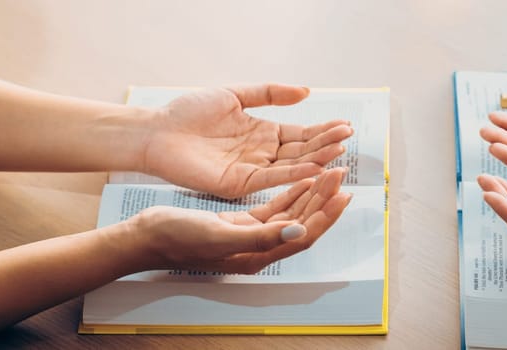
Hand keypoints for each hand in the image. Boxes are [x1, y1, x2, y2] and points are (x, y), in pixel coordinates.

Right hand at [124, 167, 351, 273]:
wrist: (148, 236)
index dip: (326, 215)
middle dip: (324, 198)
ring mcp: (253, 234)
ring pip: (292, 211)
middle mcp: (261, 247)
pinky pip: (276, 206)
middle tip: (342, 173)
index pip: (303, 234)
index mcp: (259, 255)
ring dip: (312, 193)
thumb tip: (298, 231)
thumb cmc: (178, 239)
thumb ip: (261, 236)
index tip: (343, 193)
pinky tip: (304, 178)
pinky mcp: (243, 222)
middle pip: (303, 221)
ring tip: (330, 171)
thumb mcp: (220, 235)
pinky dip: (291, 191)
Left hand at [142, 84, 353, 197]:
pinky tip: (313, 168)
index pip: (301, 135)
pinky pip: (271, 179)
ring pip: (291, 166)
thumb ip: (270, 93)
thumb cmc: (189, 112)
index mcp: (263, 134)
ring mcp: (252, 170)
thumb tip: (306, 91)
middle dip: (326, 145)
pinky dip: (293, 174)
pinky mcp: (239, 184)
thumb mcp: (235, 94)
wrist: (157, 131)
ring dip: (316, 160)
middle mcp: (262, 154)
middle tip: (349, 139)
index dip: (323, 131)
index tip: (345, 126)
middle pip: (302, 151)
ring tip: (339, 154)